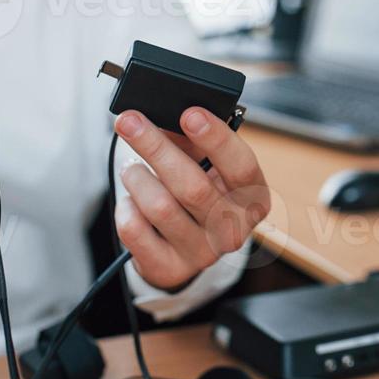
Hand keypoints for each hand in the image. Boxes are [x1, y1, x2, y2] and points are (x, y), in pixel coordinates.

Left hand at [113, 107, 271, 291]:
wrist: (185, 244)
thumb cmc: (198, 190)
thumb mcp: (206, 162)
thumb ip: (193, 137)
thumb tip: (164, 110)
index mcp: (253, 198)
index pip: (242, 168)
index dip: (217, 139)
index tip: (189, 113)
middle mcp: (233, 230)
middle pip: (193, 187)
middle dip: (156, 148)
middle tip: (130, 122)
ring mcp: (202, 254)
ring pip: (160, 208)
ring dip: (137, 179)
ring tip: (132, 168)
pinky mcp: (170, 268)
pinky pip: (136, 231)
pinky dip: (126, 207)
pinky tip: (132, 200)